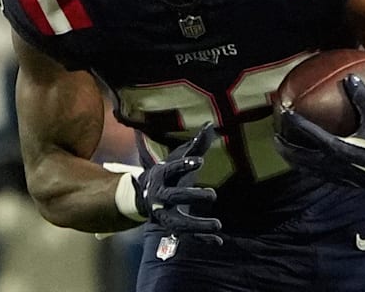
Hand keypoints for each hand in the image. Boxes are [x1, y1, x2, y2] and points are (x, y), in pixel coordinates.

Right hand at [132, 122, 222, 242]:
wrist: (146, 196)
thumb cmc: (169, 173)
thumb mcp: (179, 158)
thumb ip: (196, 145)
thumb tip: (211, 124)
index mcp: (162, 176)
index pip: (173, 169)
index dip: (184, 165)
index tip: (200, 161)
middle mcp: (161, 196)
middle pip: (174, 197)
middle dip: (192, 196)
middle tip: (213, 195)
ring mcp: (166, 214)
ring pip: (179, 223)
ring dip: (197, 225)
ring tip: (217, 225)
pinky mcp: (174, 227)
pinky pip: (187, 235)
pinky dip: (202, 238)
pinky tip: (218, 241)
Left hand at [275, 74, 364, 190]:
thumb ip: (362, 98)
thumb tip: (350, 76)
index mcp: (341, 149)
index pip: (311, 134)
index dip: (296, 123)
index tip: (285, 112)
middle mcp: (334, 163)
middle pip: (301, 156)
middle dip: (286, 147)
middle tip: (274, 136)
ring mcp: (335, 174)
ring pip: (306, 167)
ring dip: (292, 158)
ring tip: (282, 149)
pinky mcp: (339, 181)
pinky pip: (315, 172)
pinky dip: (304, 164)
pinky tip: (302, 158)